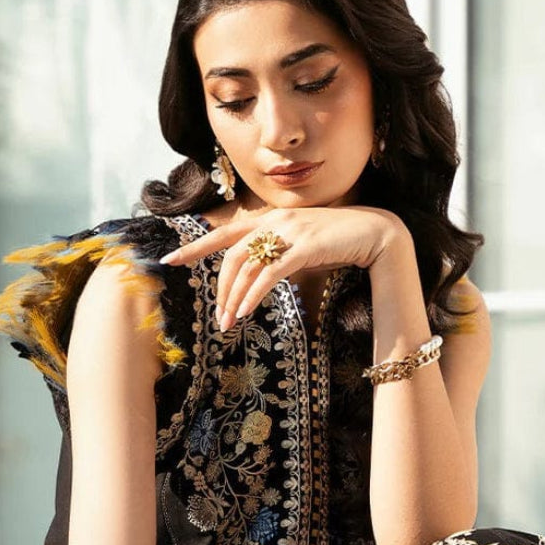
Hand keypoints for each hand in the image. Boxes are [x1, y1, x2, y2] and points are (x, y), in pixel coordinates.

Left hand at [160, 205, 406, 330]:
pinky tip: (245, 310)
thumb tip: (255, 278)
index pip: (223, 233)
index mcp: (269, 220)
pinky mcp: (304, 247)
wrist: (374, 232)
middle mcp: (274, 222)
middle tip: (217, 319)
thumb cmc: (337, 242)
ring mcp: (289, 232)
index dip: (195, 247)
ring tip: (229, 324)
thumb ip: (275, 256)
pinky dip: (253, 293)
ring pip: (247, 267)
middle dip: (220, 290)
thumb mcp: (299, 247)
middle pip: (231, 257)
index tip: (169, 260)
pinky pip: (269, 274)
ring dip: (234, 298)